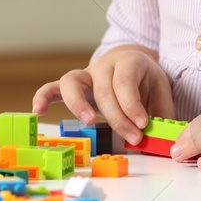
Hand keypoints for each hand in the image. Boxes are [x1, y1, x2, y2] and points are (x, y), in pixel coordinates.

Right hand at [31, 45, 174, 145]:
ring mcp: (84, 74)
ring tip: (89, 122)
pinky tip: (38, 111)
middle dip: (118, 117)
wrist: (129, 61)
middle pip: (103, 90)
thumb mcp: (160, 89)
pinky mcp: (71, 85)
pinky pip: (52, 87)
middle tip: (133, 138)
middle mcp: (102, 65)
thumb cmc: (144, 79)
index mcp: (126, 62)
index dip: (132, 106)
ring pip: (72, 83)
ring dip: (78, 104)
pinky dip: (43, 97)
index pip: (124, 83)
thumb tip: (162, 139)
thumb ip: (161, 112)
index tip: (143, 125)